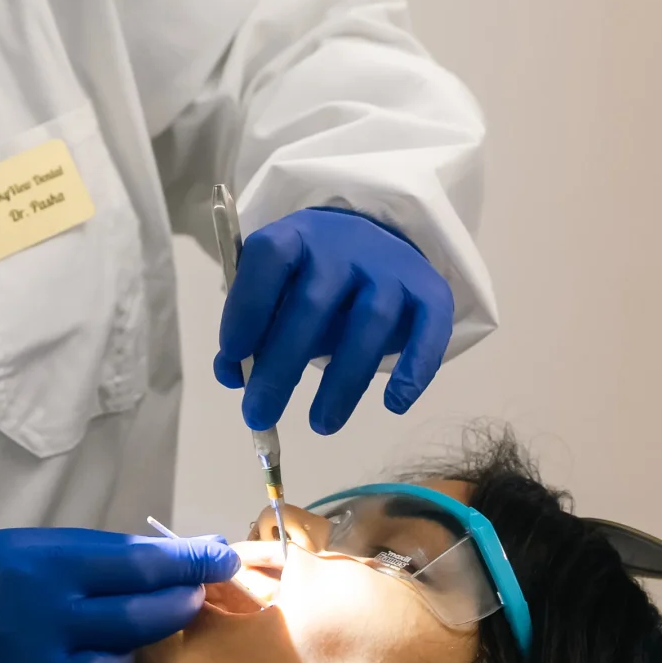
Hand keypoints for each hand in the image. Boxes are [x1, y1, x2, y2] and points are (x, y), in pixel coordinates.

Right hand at [0, 527, 237, 662]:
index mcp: (50, 567)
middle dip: (175, 609)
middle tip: (187, 602)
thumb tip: (191, 556)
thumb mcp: (44, 547)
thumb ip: (110, 556)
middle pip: (137, 621)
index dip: (191, 564)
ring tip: (112, 651)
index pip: (140, 566)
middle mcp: (41, 618)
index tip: (222, 560)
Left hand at [214, 207, 454, 431]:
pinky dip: (414, 369)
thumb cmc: (312, 277)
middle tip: (260, 414)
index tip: (234, 356)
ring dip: (343, 381)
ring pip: (369, 323)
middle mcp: (345, 246)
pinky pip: (429, 331)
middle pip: (314, 305)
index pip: (269, 259)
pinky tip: (393, 405)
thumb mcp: (275, 291)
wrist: (379, 241)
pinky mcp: (431, 292)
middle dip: (282, 366)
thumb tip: (230, 375)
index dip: (248, 306)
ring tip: (321, 425)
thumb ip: (248, 329)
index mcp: (297, 237)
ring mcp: (391, 267)